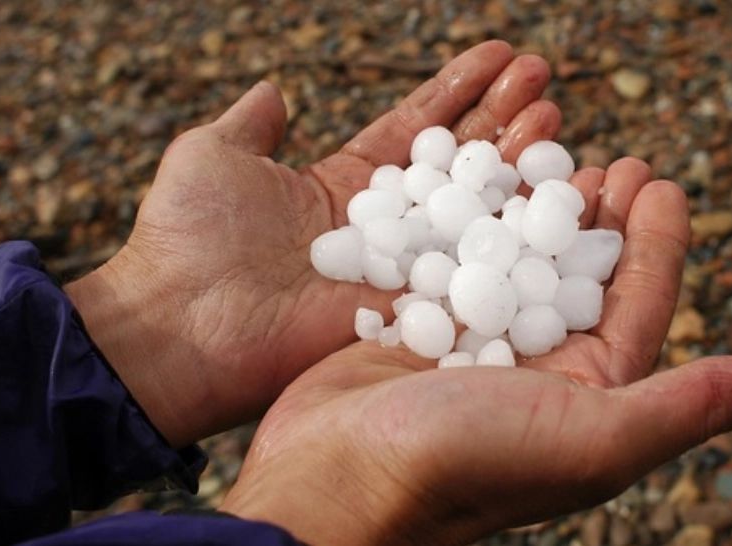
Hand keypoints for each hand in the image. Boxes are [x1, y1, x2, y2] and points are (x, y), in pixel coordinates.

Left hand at [65, 41, 561, 446]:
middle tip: (543, 80)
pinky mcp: (412, 314)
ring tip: (552, 115)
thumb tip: (275, 89)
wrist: (178, 328)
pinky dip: (514, 240)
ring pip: (475, 211)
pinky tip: (551, 199)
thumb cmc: (188, 240)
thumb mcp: (212, 157)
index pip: (415, 129)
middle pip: (457, 164)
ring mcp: (402, 272)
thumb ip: (251, 125)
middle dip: (502, 118)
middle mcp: (384, 229)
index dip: (458, 91)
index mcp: (344, 188)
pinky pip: (473, 273)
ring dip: (516, 163)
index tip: (500, 56)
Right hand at [219, 161, 731, 545]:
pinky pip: (462, 263)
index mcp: (590, 400)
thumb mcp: (590, 437)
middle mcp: (540, 376)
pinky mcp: (422, 331)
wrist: (333, 482)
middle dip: (602, 219)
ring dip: (541, 214)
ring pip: (523, 264)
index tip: (660, 179)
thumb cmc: (463, 466)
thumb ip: (684, 408)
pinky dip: (477, 224)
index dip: (656, 242)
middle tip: (615, 160)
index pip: (640, 306)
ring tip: (555, 162)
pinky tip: (482, 187)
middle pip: (583, 278)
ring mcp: (478, 352)